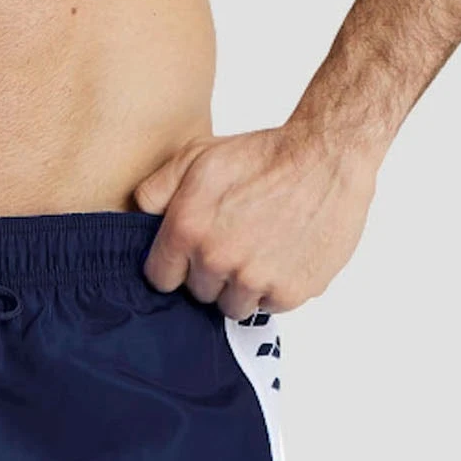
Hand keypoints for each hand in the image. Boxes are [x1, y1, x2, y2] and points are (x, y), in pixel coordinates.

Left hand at [132, 123, 376, 316]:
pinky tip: (282, 254)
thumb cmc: (261, 155)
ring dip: (241, 285)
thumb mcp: (196, 156)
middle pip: (199, 293)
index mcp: (188, 229)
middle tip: (233, 242)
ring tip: (257, 249)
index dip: (174, 265)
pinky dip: (275, 287)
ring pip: (234, 305)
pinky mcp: (291, 291)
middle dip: (210, 272)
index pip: (160, 278)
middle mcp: (218, 259)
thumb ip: (156, 190)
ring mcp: (255, 279)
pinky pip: (270, 305)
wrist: (324, 157)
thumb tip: (136, 219)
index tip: (189, 254)